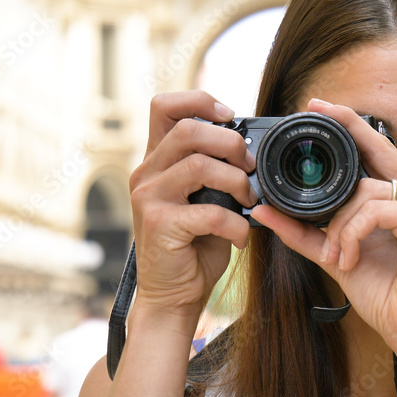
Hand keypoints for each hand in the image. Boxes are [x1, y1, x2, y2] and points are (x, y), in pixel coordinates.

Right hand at [129, 91, 256, 319]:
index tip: (230, 117)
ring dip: (236, 181)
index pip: (164, 107)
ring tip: (248, 199)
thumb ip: (214, 170)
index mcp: (157, 161)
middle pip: (188, 130)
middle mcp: (146, 173)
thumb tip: (249, 148)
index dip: (200, 101)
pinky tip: (240, 236)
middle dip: (230, 142)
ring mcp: (148, 198)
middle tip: (249, 166)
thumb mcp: (203, 199)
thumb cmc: (193, 246)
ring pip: (198, 165)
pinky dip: (236, 224)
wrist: (173, 295)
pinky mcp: (159, 225)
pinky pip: (209, 212)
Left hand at [251, 98, 396, 352]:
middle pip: (378, 147)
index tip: (319, 107)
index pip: (376, 150)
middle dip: (345, 125)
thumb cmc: (385, 294)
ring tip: (337, 256)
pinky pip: (374, 209)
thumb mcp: (334, 254)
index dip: (349, 125)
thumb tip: (264, 210)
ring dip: (339, 225)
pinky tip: (349, 259)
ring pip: (365, 189)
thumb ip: (302, 230)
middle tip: (314, 107)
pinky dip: (352, 234)